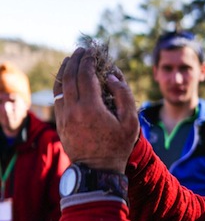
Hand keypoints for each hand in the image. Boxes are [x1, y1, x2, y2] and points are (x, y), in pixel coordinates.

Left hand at [53, 48, 139, 171]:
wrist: (98, 170)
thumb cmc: (118, 146)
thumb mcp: (131, 121)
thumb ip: (124, 94)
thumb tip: (111, 77)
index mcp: (91, 108)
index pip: (85, 75)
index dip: (88, 60)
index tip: (92, 52)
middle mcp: (73, 110)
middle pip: (69, 77)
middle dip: (75, 60)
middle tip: (82, 50)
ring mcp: (64, 117)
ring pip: (59, 86)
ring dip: (65, 70)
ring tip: (70, 59)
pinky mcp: (60, 123)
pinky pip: (57, 98)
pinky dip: (60, 84)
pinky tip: (66, 79)